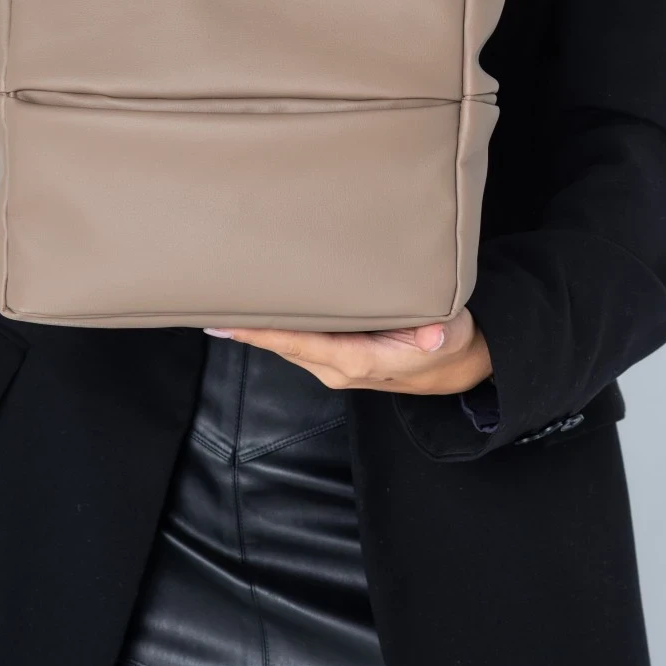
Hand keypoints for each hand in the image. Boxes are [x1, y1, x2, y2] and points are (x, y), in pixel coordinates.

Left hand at [205, 309, 493, 397]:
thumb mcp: (452, 336)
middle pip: (280, 344)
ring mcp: (333, 363)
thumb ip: (440, 333)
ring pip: (285, 342)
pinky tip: (257, 309)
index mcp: (356, 361)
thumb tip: (434, 333)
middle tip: (206, 297)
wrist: (459, 368)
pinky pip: (296, 340)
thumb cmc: (452, 346)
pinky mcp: (336, 355)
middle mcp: (336, 366)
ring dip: (257, 326)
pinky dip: (274, 326)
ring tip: (224, 297)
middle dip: (246, 325)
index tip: (223, 321)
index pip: (298, 344)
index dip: (260, 333)